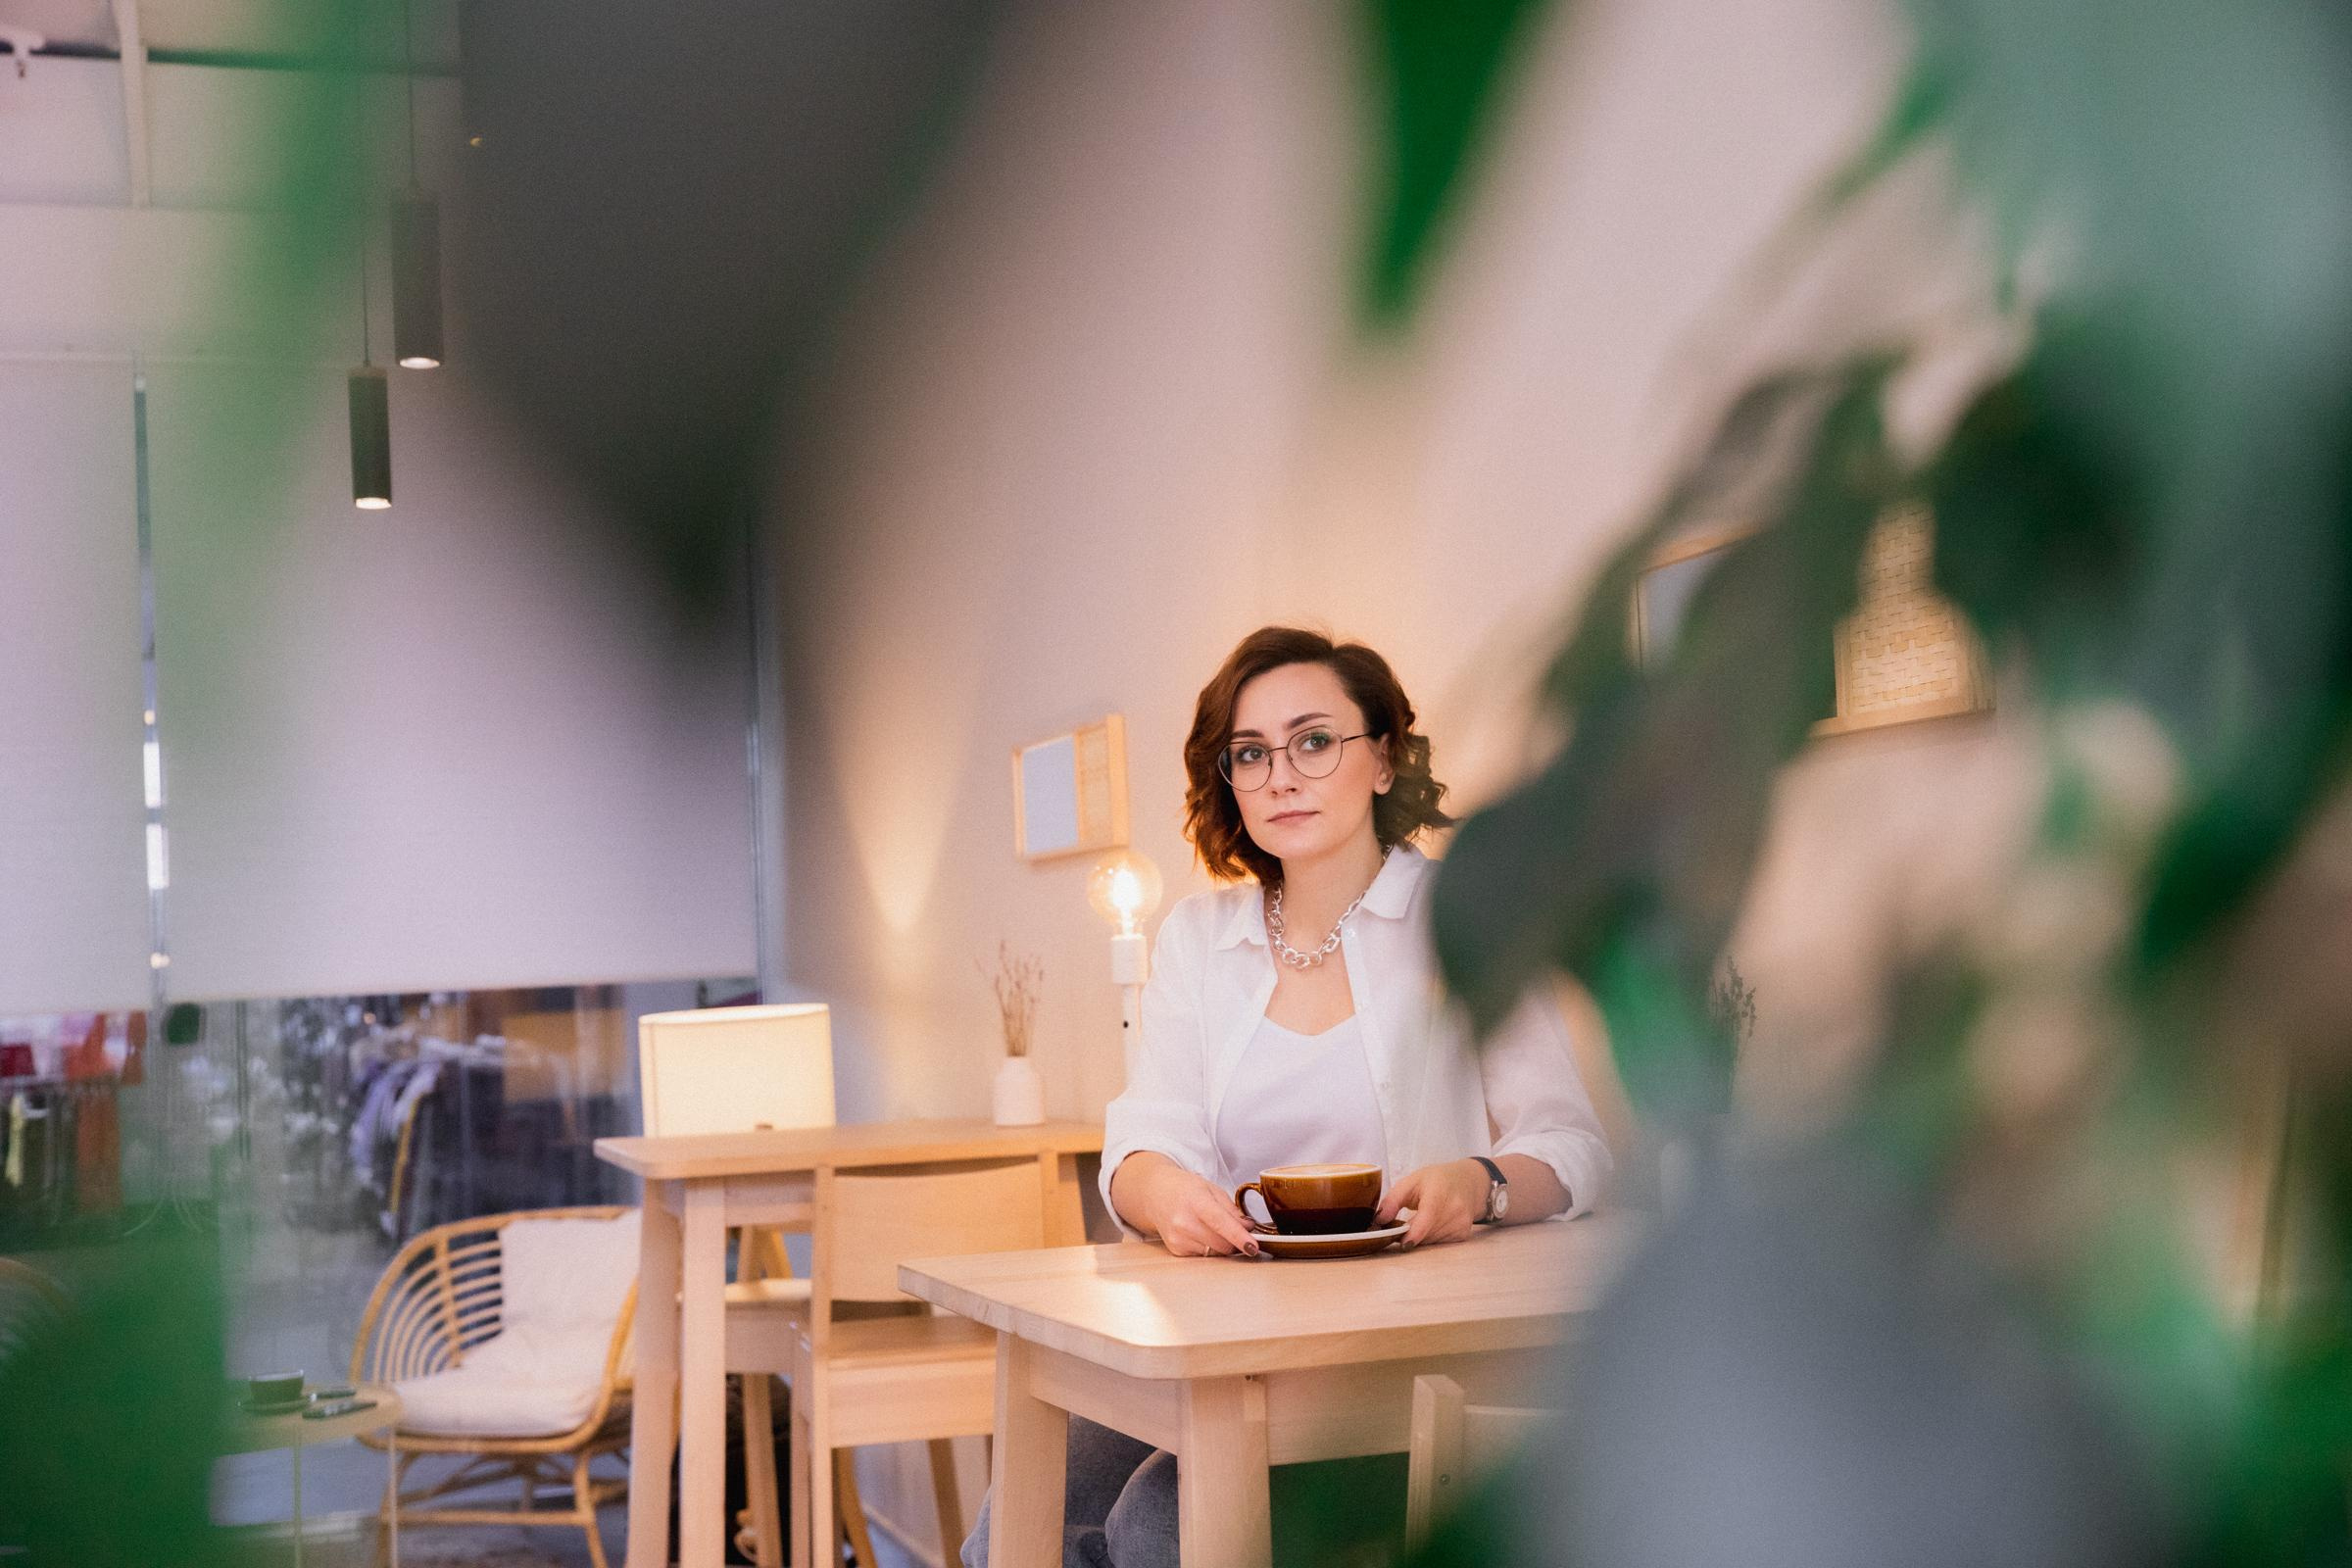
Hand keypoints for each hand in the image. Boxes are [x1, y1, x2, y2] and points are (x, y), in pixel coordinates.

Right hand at [1144, 1166, 1261, 1257]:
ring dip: (1223, 1246)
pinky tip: (1202, 1234)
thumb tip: (1248, 1227)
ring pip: (1215, 1253)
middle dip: (1236, 1241)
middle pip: (1222, 1243)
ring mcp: (1178, 1238)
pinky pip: (1204, 1255)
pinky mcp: (1176, 1250)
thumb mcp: (1212, 1190)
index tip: (1253, 1246)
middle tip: (1238, 1231)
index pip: (1221, 1223)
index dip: (1239, 1237)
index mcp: (1196, 1201)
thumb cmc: (1186, 1189)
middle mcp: (1183, 1222)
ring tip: (1216, 1229)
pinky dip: (1209, 1248)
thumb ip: (1231, 1210)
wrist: (1156, 1194)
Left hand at [1377, 1159, 1489, 1246]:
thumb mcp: (1411, 1181)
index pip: (1428, 1216)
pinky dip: (1430, 1237)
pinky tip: (1433, 1223)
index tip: (1402, 1243)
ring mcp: (1461, 1223)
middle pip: (1425, 1233)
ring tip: (1418, 1219)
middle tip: (1398, 1226)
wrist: (1468, 1182)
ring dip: (1419, 1236)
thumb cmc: (1437, 1179)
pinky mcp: (1463, 1234)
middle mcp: (1454, 1209)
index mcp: (1439, 1192)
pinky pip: (1439, 1243)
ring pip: (1430, 1241)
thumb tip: (1378, 1221)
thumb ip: (1392, 1200)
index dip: (1415, 1233)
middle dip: (1408, 1234)